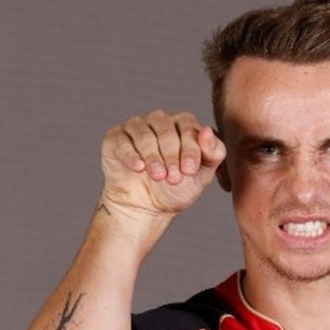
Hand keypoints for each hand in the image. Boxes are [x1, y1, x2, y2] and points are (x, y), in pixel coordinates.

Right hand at [100, 110, 226, 217]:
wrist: (147, 207)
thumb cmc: (177, 188)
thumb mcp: (202, 175)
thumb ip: (214, 153)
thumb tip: (207, 130)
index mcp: (183, 125)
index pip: (188, 126)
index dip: (190, 148)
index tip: (189, 171)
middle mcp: (159, 122)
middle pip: (166, 129)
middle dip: (171, 155)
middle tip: (173, 178)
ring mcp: (136, 128)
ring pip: (144, 133)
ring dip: (153, 156)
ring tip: (158, 176)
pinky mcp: (116, 139)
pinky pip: (122, 140)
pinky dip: (131, 154)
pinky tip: (139, 168)